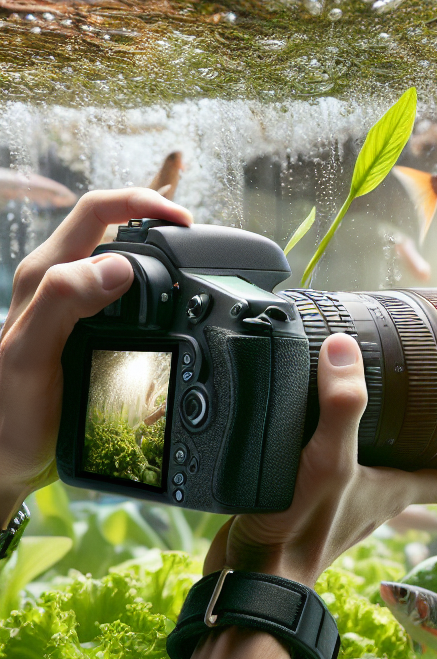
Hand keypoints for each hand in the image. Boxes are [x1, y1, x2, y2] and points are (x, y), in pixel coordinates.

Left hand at [0, 188, 191, 522]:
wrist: (7, 454)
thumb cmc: (11, 412)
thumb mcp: (31, 356)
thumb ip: (63, 303)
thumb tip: (116, 266)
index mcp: (44, 276)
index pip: (97, 212)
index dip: (143, 205)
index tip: (185, 224)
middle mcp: (55, 281)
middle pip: (111, 227)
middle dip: (157, 225)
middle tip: (197, 248)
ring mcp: (70, 304)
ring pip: (117, 258)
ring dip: (155, 258)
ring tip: (190, 275)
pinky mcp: (83, 327)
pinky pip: (121, 294)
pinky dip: (150, 294)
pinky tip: (167, 314)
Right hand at [204, 332, 436, 586]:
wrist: (251, 576)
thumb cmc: (299, 529)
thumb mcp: (329, 460)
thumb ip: (341, 406)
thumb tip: (346, 349)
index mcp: (392, 493)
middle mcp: (371, 501)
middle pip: (410, 474)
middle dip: (418, 446)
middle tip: (423, 409)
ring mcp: (338, 507)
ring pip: (369, 474)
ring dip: (372, 448)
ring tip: (368, 412)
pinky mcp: (303, 507)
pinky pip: (326, 475)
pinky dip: (326, 454)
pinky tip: (306, 432)